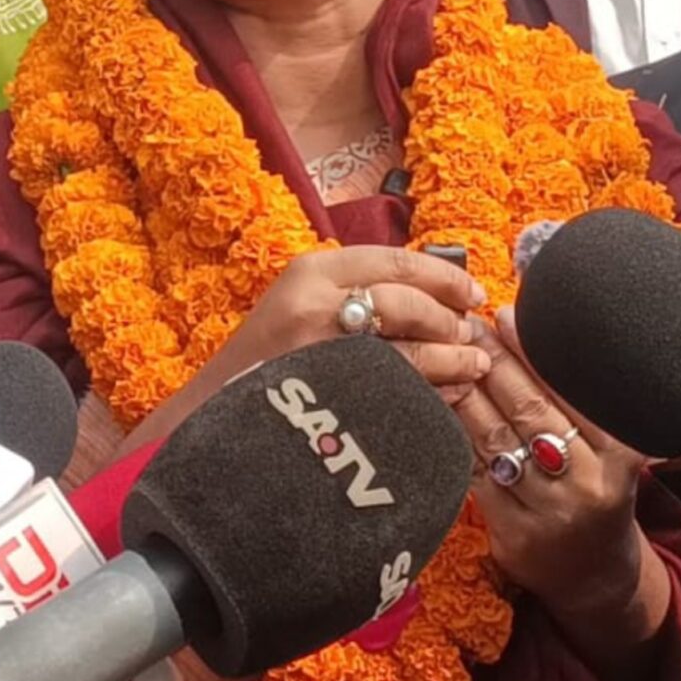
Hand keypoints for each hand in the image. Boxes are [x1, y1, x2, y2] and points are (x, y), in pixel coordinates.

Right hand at [216, 244, 490, 396]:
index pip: (394, 260)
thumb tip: (429, 291)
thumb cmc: (261, 363)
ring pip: (410, 351)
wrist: (209, 420)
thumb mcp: (296, 304)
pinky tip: (445, 399)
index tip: (472, 292)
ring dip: (451, 360)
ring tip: (471, 366)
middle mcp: (316, 305)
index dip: (443, 276)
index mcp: (309, 272)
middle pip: (407, 302)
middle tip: (469, 333)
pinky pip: (400, 395)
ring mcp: (324, 356)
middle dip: (449, 319)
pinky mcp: (333, 401)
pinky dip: (432, 396)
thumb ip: (350, 290)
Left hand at [457, 308, 665, 663]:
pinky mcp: (512, 533)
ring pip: (497, 439)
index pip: (569, 389)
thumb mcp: (611, 449)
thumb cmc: (599, 493)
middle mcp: (587, 483)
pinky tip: (438, 406)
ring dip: (466, 392)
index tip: (504, 315)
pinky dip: (455, 436)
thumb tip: (530, 330)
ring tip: (446, 356)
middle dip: (493, 362)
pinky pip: (475, 472)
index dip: (531, 349)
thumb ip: (580, 402)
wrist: (597, 577)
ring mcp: (548, 512)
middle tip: (465, 325)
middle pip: (530, 409)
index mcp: (620, 454)